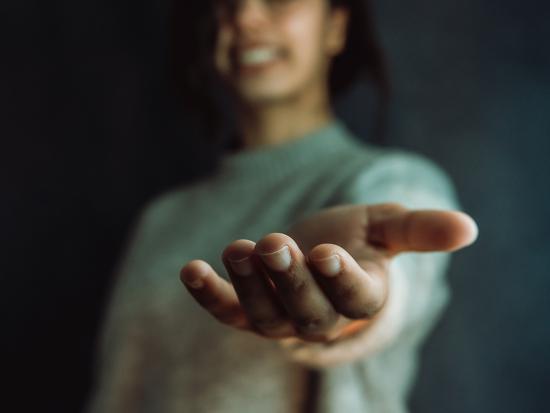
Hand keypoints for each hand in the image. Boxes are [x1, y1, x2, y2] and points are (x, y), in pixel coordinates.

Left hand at [179, 203, 477, 342]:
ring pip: (264, 314)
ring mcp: (281, 317)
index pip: (355, 298)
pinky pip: (226, 311)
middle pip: (307, 311)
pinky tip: (190, 269)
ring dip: (248, 284)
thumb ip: (421, 230)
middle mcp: (320, 317)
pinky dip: (208, 294)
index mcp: (360, 296)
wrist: (316, 256)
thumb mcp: (386, 227)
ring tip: (239, 249)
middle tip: (276, 245)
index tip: (328, 253)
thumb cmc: (356, 241)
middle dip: (290, 281)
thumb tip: (469, 228)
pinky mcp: (246, 310)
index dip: (341, 279)